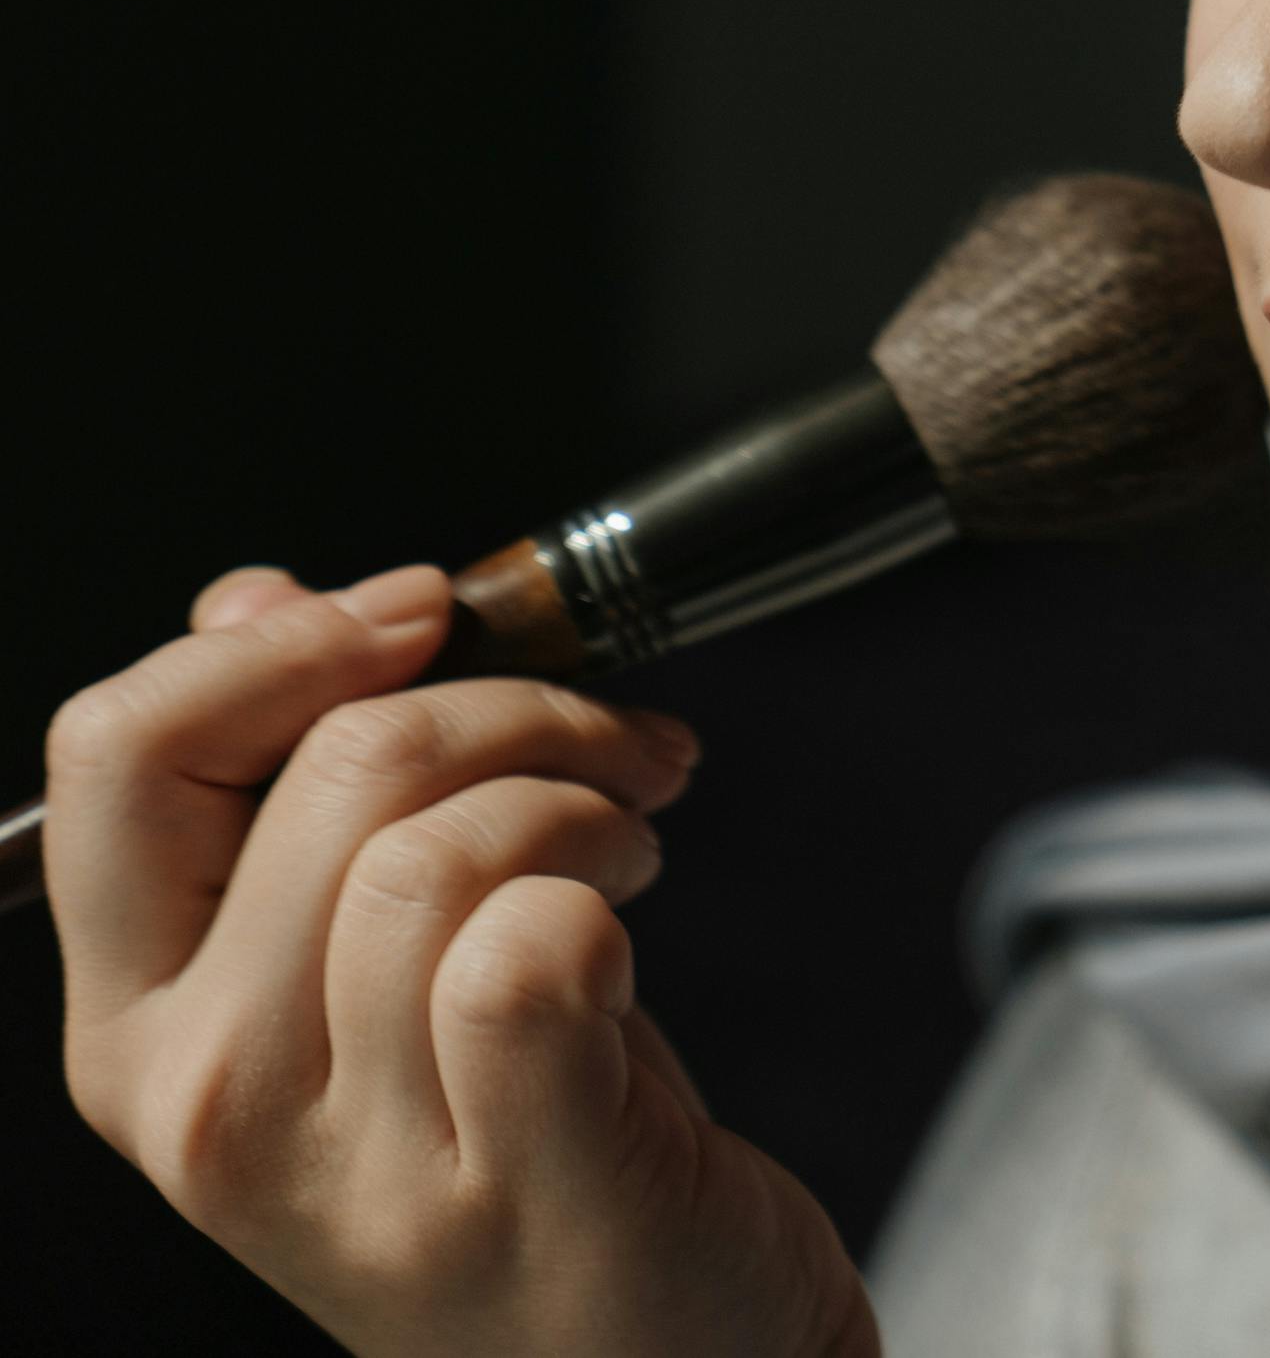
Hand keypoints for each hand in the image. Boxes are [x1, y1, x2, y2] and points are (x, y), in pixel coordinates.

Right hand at [45, 563, 879, 1357]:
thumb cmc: (522, 1143)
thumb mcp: (357, 972)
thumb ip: (284, 800)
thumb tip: (251, 601)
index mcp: (141, 1033)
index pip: (117, 760)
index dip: (285, 644)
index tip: (419, 612)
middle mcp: (209, 1107)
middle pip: (332, 770)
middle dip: (511, 703)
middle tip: (606, 745)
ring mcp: (353, 1167)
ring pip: (442, 845)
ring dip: (580, 792)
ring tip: (629, 838)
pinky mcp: (517, 1185)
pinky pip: (534, 949)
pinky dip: (611, 888)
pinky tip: (637, 915)